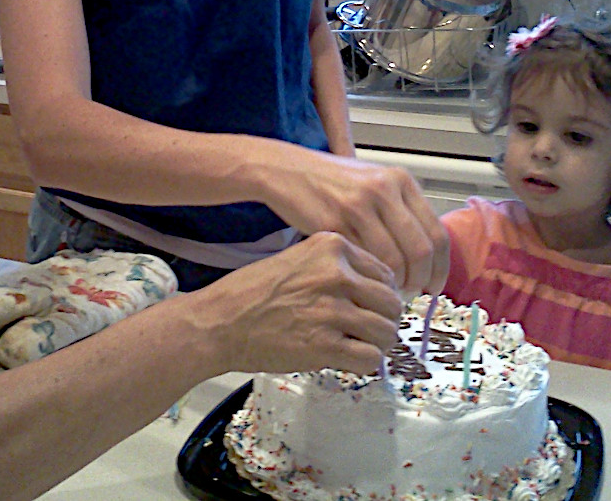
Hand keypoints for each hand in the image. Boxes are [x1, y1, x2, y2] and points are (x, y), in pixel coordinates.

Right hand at [192, 232, 402, 375]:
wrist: (219, 322)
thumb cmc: (253, 292)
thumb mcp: (299, 258)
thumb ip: (337, 267)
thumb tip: (378, 290)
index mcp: (332, 247)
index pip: (385, 272)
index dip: (380, 294)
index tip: (368, 306)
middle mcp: (336, 274)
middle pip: (391, 303)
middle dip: (383, 320)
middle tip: (366, 330)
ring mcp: (332, 310)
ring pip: (386, 332)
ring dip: (377, 344)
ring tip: (356, 346)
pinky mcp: (325, 345)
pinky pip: (370, 359)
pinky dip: (363, 364)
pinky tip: (346, 359)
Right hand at [263, 151, 448, 295]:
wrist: (287, 171)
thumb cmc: (330, 180)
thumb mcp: (373, 181)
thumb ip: (400, 209)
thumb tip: (426, 253)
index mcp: (400, 180)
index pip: (437, 233)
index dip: (441, 267)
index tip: (435, 285)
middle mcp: (384, 190)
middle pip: (421, 250)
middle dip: (421, 280)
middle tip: (413, 294)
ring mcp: (359, 206)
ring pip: (394, 260)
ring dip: (394, 284)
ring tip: (387, 291)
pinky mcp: (334, 223)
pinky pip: (362, 260)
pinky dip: (368, 278)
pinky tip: (365, 282)